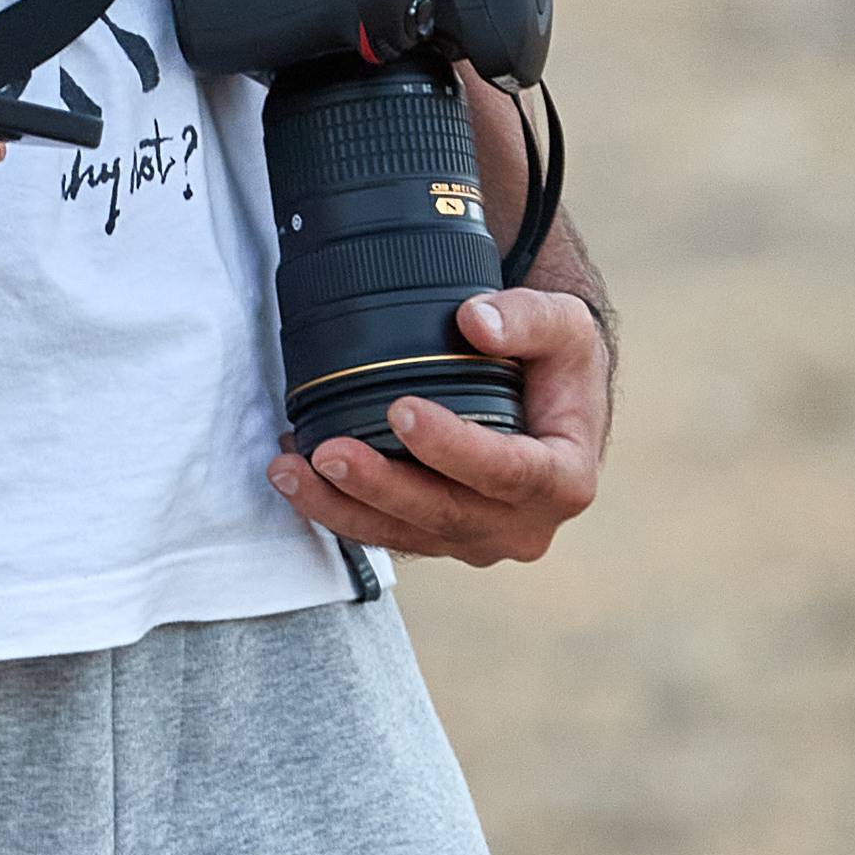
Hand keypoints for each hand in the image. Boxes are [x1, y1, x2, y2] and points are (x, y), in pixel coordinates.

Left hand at [266, 289, 608, 566]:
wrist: (549, 401)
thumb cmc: (557, 365)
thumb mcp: (565, 326)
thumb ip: (529, 318)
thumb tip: (475, 322)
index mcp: (564, 480)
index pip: (509, 471)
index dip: (454, 447)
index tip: (402, 410)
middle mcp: (522, 524)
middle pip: (445, 513)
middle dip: (380, 486)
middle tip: (328, 450)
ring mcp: (477, 537)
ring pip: (405, 534)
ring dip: (342, 507)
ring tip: (290, 469)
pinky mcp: (437, 536)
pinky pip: (384, 533)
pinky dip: (337, 508)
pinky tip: (297, 474)